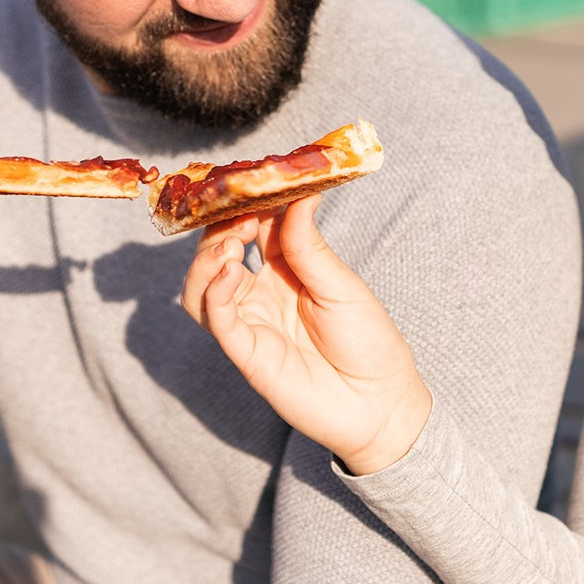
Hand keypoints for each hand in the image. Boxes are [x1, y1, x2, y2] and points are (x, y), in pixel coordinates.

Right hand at [180, 195, 430, 475]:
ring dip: (207, 258)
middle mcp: (261, 293)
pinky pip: (217, 319)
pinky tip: (230, 271)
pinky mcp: (247, 352)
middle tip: (239, 209)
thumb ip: (309, 245)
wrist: (381, 404)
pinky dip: (215, 292)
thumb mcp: (341, 285)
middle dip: (221, 226)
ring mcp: (251, 322)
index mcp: (286, 270)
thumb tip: (301, 191)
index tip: (251, 179)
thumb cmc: (369, 343)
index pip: (253, 226)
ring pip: (202, 285)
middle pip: (218, 252)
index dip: (248, 202)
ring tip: (231, 243)